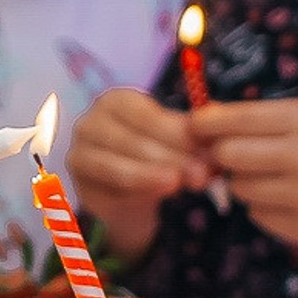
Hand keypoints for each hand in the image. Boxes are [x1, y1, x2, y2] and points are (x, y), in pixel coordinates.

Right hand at [66, 86, 204, 259]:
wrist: (130, 195)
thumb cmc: (155, 156)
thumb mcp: (175, 140)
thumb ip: (192, 133)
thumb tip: (219, 128)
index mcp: (116, 101)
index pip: (147, 115)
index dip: (178, 134)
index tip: (208, 150)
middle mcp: (90, 122)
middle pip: (133, 140)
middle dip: (172, 158)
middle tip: (202, 174)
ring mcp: (79, 152)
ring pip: (118, 166)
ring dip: (154, 176)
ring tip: (182, 185)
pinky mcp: (79, 185)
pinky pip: (107, 190)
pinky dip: (135, 193)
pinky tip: (160, 196)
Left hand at [198, 99, 297, 283]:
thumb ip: (254, 119)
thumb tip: (196, 122)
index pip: (236, 119)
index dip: (205, 124)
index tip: (193, 127)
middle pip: (228, 155)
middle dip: (222, 155)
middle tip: (232, 154)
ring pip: (239, 188)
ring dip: (244, 182)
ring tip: (273, 175)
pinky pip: (257, 215)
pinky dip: (263, 207)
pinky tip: (289, 198)